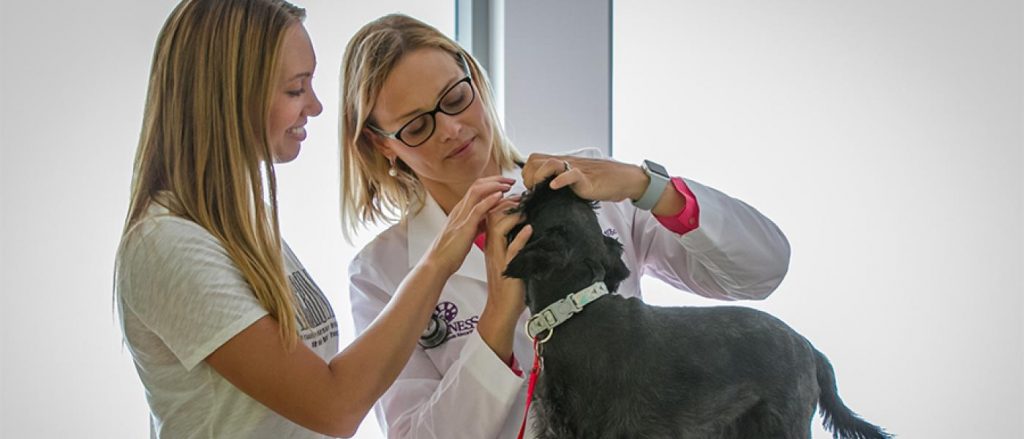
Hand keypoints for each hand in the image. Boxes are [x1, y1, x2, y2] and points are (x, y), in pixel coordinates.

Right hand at [424, 176, 515, 275]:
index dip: (492, 183)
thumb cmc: (451, 252)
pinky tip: (500, 196)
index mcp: (461, 210)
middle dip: (496, 180)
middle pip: (477, 185)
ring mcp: (461, 216)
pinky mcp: (464, 227)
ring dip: (494, 186)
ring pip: (477, 192)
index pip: (476, 188)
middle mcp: (460, 209)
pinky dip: (489, 200)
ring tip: (508, 185)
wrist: (438, 263)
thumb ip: (478, 225)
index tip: (506, 184)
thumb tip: (489, 221)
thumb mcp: (467, 233)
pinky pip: (477, 209)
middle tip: (511, 181)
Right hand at [483, 196, 532, 316]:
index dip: (501, 203)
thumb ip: (513, 245)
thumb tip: (527, 230)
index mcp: (492, 245)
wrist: (500, 309)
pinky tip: (529, 229)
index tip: (516, 196)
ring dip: (512, 217)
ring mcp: (499, 258)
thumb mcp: (508, 260)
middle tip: (521, 197)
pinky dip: (521, 238)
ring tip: (524, 210)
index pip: (491, 217)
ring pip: (498, 230)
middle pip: (491, 218)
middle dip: (506, 204)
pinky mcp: (508, 268)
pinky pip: (512, 250)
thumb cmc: (508, 286)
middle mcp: (493, 248)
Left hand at [521, 153, 649, 201]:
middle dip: (530, 177)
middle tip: (536, 191)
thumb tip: (541, 195)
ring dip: (540, 177)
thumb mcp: (573, 182)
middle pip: (534, 160)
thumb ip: (559, 183)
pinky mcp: (586, 177)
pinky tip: (555, 186)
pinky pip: (571, 173)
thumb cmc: (598, 183)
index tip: (532, 190)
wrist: (621, 179)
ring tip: (542, 189)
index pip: (532, 161)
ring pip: (549, 163)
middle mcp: (565, 163)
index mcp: (560, 163)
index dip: (527, 175)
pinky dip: (560, 179)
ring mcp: (575, 169)